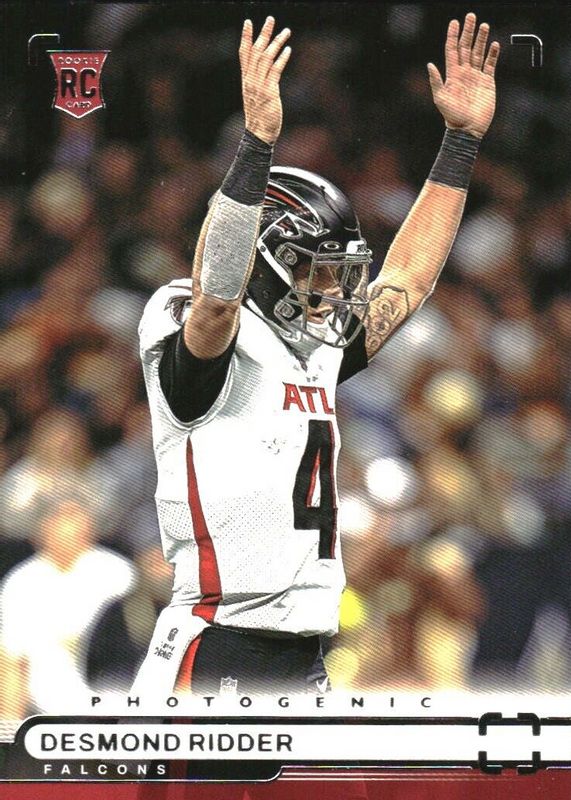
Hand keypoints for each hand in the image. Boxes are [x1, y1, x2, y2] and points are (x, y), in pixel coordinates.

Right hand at [239, 16, 290, 144]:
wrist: (259, 134)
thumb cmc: (259, 118)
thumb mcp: (256, 98)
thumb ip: (258, 84)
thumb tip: (265, 74)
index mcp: (246, 80)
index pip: (244, 54)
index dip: (246, 37)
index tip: (248, 23)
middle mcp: (251, 80)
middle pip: (256, 51)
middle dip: (263, 34)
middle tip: (270, 19)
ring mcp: (259, 86)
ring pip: (266, 58)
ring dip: (276, 43)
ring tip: (286, 31)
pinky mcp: (269, 92)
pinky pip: (275, 71)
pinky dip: (281, 59)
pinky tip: (288, 50)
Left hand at [427, 12, 499, 138]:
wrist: (468, 129)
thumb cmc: (452, 116)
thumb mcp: (440, 99)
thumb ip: (436, 81)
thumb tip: (430, 65)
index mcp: (452, 75)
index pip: (452, 50)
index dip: (453, 36)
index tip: (454, 22)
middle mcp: (464, 72)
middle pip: (466, 47)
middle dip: (468, 31)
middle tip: (471, 16)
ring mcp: (476, 76)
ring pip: (479, 53)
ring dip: (481, 39)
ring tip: (484, 25)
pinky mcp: (487, 82)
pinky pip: (490, 65)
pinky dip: (492, 54)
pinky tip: (494, 44)